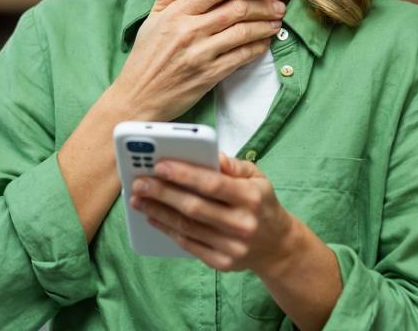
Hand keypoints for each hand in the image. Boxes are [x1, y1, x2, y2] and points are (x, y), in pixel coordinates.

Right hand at [108, 0, 285, 121]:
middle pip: (235, 10)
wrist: (138, 96)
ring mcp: (201, 54)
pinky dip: (257, 48)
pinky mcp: (209, 75)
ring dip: (265, 26)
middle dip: (263, 5)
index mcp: (176, 14)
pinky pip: (241, 57)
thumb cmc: (144, 58)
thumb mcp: (151, 21)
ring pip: (243, 32)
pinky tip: (264, 43)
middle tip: (278, 4)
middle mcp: (190, 31)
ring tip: (276, 21)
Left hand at [129, 152, 300, 273]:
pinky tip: (153, 217)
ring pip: (187, 227)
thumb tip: (209, 154)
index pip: (212, 184)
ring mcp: (233, 246)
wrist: (278, 246)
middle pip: (194, 207)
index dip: (183, 174)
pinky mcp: (223, 263)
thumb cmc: (261, 203)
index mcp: (251, 197)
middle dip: (162, 193)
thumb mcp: (257, 177)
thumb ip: (232, 165)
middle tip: (139, 183)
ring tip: (139, 199)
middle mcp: (243, 223)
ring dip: (158, 212)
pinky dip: (168, 230)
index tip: (159, 165)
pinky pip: (189, 245)